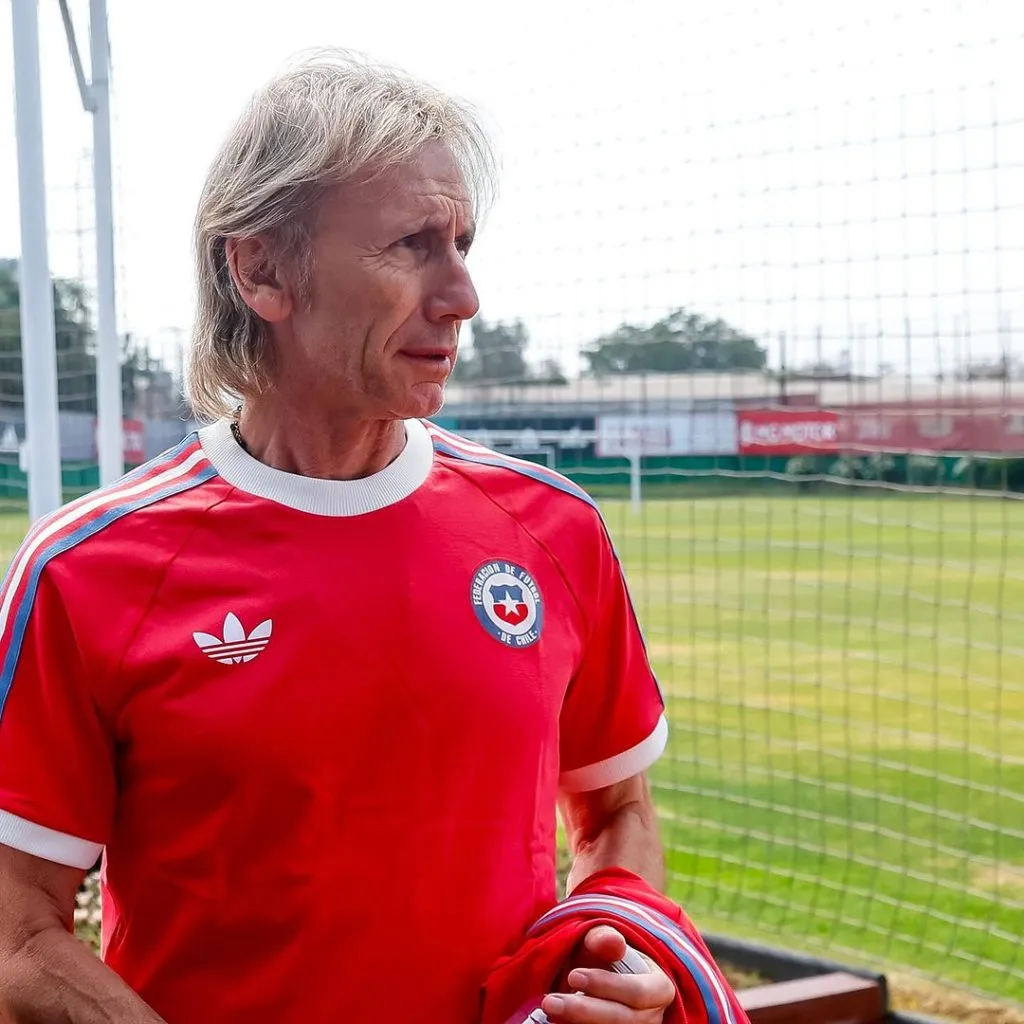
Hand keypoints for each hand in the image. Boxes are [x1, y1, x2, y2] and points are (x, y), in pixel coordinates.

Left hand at [539, 925, 674, 1021]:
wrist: (605, 973)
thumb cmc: (607, 955)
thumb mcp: (606, 939)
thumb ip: (606, 938)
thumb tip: (612, 942)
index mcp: (658, 988)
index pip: (638, 993)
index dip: (606, 986)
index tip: (573, 975)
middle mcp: (651, 1016)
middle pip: (621, 1020)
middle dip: (584, 1011)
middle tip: (550, 1002)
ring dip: (577, 1023)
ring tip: (550, 1009)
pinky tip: (557, 1021)